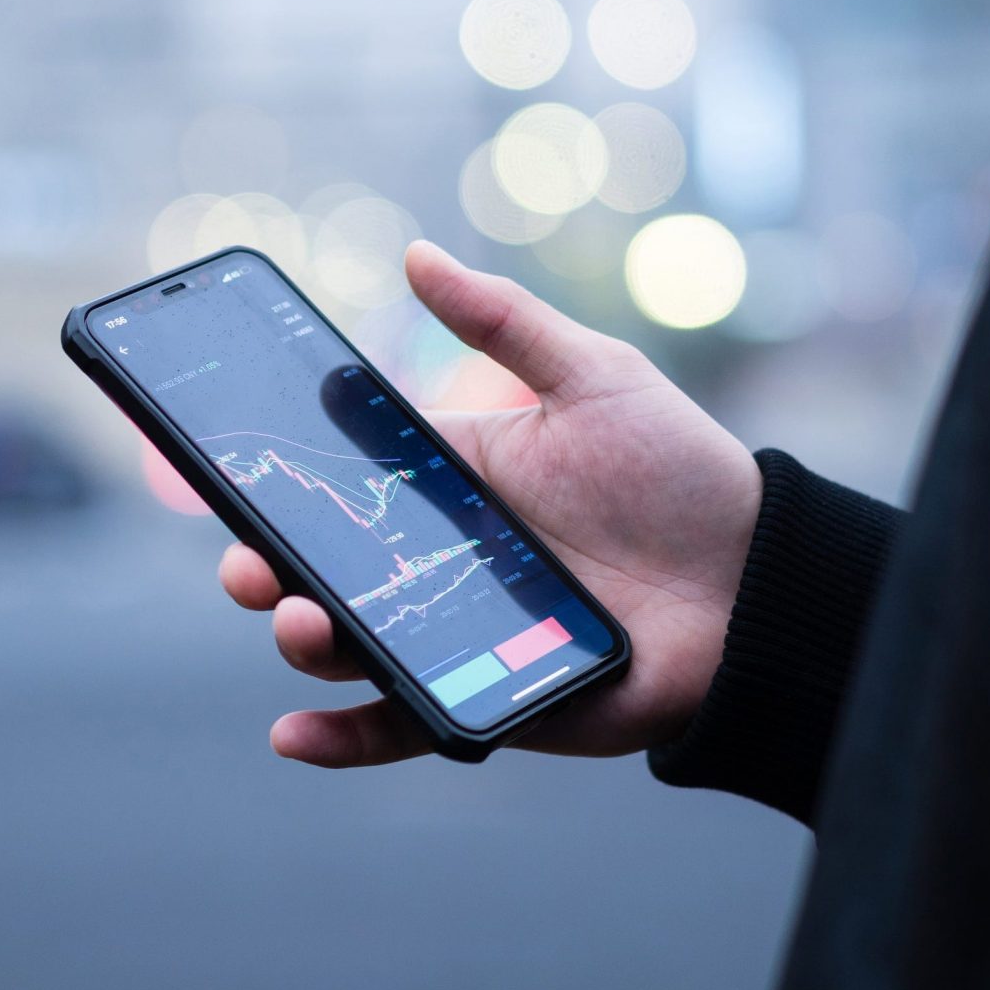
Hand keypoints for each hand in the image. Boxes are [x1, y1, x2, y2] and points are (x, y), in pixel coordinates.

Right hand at [219, 240, 762, 765]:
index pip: (343, 482)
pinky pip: (400, 725)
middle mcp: (440, 561)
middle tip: (250, 565)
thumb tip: (415, 252)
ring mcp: (456, 635)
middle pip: (325, 566)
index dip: (282, 482)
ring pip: (350, 645)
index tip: (231, 472)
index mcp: (453, 482)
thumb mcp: (594, 376)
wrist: (758, 587)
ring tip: (303, 622)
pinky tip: (296, 732)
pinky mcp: (484, 703)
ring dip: (306, 639)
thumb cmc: (682, 473)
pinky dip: (342, 736)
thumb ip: (503, 321)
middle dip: (269, 567)